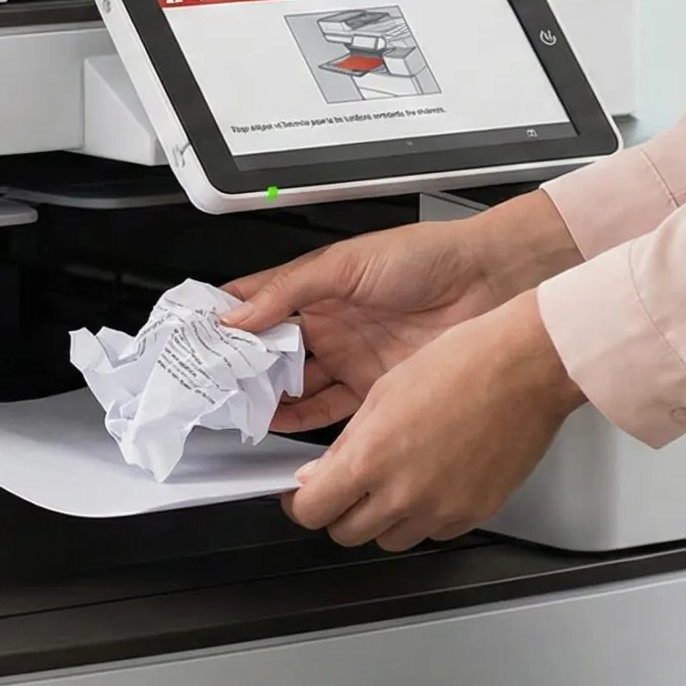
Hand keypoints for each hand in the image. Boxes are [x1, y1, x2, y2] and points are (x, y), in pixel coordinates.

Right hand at [219, 193, 581, 431]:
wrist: (491, 282)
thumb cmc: (427, 257)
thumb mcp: (345, 262)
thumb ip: (287, 289)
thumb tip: (237, 313)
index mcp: (318, 291)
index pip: (258, 310)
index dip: (226, 324)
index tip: (194, 339)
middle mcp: (331, 328)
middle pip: (272, 356)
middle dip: (240, 370)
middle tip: (211, 384)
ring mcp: (353, 361)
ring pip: (296, 389)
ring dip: (268, 400)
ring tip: (238, 409)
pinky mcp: (376, 392)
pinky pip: (332, 414)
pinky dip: (305, 424)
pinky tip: (283, 428)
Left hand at [283, 292, 585, 551]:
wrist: (527, 367)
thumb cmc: (462, 363)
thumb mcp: (382, 394)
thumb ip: (345, 445)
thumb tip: (315, 477)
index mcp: (371, 458)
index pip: (312, 511)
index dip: (300, 504)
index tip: (303, 494)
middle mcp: (403, 494)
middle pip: (346, 533)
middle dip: (337, 512)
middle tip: (345, 487)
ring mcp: (441, 509)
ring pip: (389, 539)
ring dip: (380, 519)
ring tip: (393, 482)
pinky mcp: (474, 513)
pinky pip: (433, 533)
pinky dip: (423, 518)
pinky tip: (430, 483)